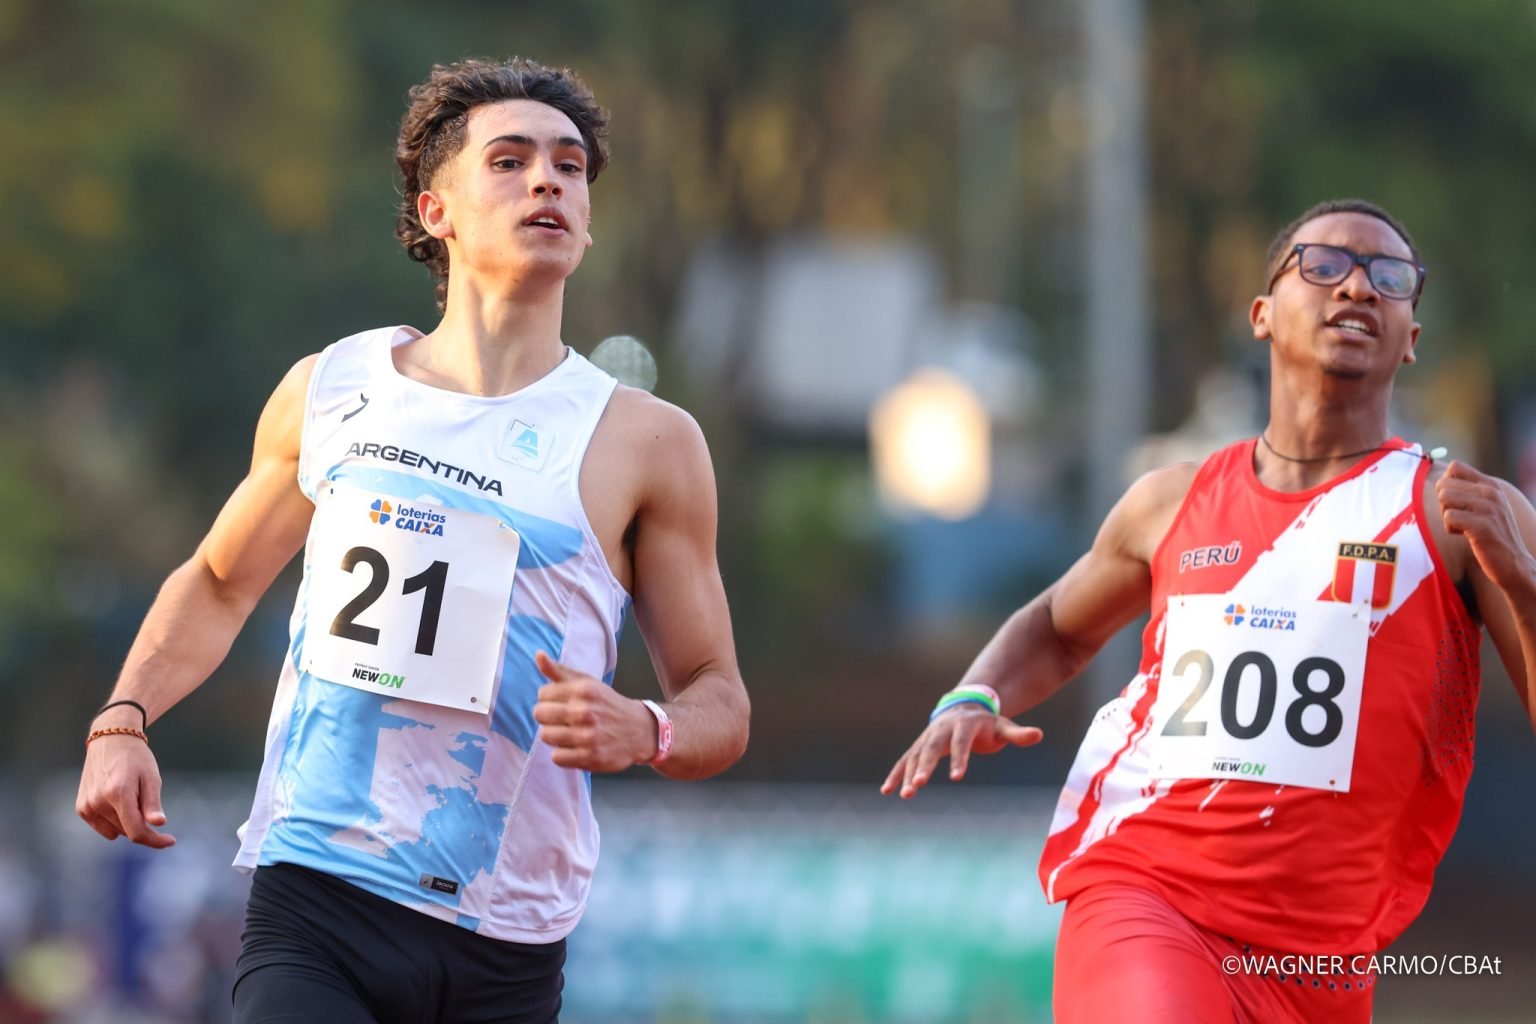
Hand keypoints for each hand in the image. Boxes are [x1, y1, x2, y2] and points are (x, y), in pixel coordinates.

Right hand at [76, 734, 174, 848]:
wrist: (111, 740)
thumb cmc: (136, 758)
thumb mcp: (152, 777)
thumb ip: (152, 803)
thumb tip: (158, 824)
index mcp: (117, 793)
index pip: (136, 831)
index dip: (154, 840)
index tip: (171, 841)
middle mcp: (98, 802)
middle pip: (127, 831)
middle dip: (143, 824)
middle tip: (148, 801)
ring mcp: (87, 806)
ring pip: (116, 831)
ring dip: (129, 822)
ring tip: (131, 796)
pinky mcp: (81, 808)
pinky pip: (104, 828)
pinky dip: (116, 821)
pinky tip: (119, 801)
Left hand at [532, 651, 655, 770]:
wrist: (639, 730)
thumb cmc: (606, 704)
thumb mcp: (587, 683)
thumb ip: (559, 671)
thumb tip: (538, 655)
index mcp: (584, 690)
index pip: (542, 694)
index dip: (549, 699)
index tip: (562, 702)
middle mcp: (585, 712)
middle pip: (540, 714)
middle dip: (547, 717)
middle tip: (563, 719)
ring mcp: (588, 736)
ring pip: (545, 736)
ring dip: (554, 735)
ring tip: (569, 732)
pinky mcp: (590, 757)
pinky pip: (556, 757)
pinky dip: (562, 753)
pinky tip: (575, 747)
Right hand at [880, 708, 1041, 798]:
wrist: (964, 708)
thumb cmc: (987, 723)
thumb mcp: (1003, 727)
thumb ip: (1018, 734)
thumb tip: (1039, 734)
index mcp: (963, 726)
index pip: (961, 744)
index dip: (959, 760)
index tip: (957, 778)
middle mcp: (941, 731)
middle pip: (930, 749)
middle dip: (924, 767)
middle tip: (918, 786)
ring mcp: (927, 738)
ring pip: (915, 757)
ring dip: (907, 775)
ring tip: (905, 795)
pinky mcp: (918, 747)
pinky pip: (905, 761)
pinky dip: (896, 774)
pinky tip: (887, 791)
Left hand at [1437, 461, 1531, 591]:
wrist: (1514, 563)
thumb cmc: (1493, 534)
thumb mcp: (1486, 506)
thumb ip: (1470, 491)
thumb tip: (1441, 479)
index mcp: (1491, 485)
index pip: (1455, 466)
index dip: (1446, 483)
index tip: (1455, 501)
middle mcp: (1491, 492)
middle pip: (1443, 484)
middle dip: (1444, 503)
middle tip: (1459, 517)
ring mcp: (1488, 508)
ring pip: (1444, 498)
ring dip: (1447, 516)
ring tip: (1463, 526)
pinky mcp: (1482, 525)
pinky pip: (1448, 517)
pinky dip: (1450, 528)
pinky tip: (1465, 535)